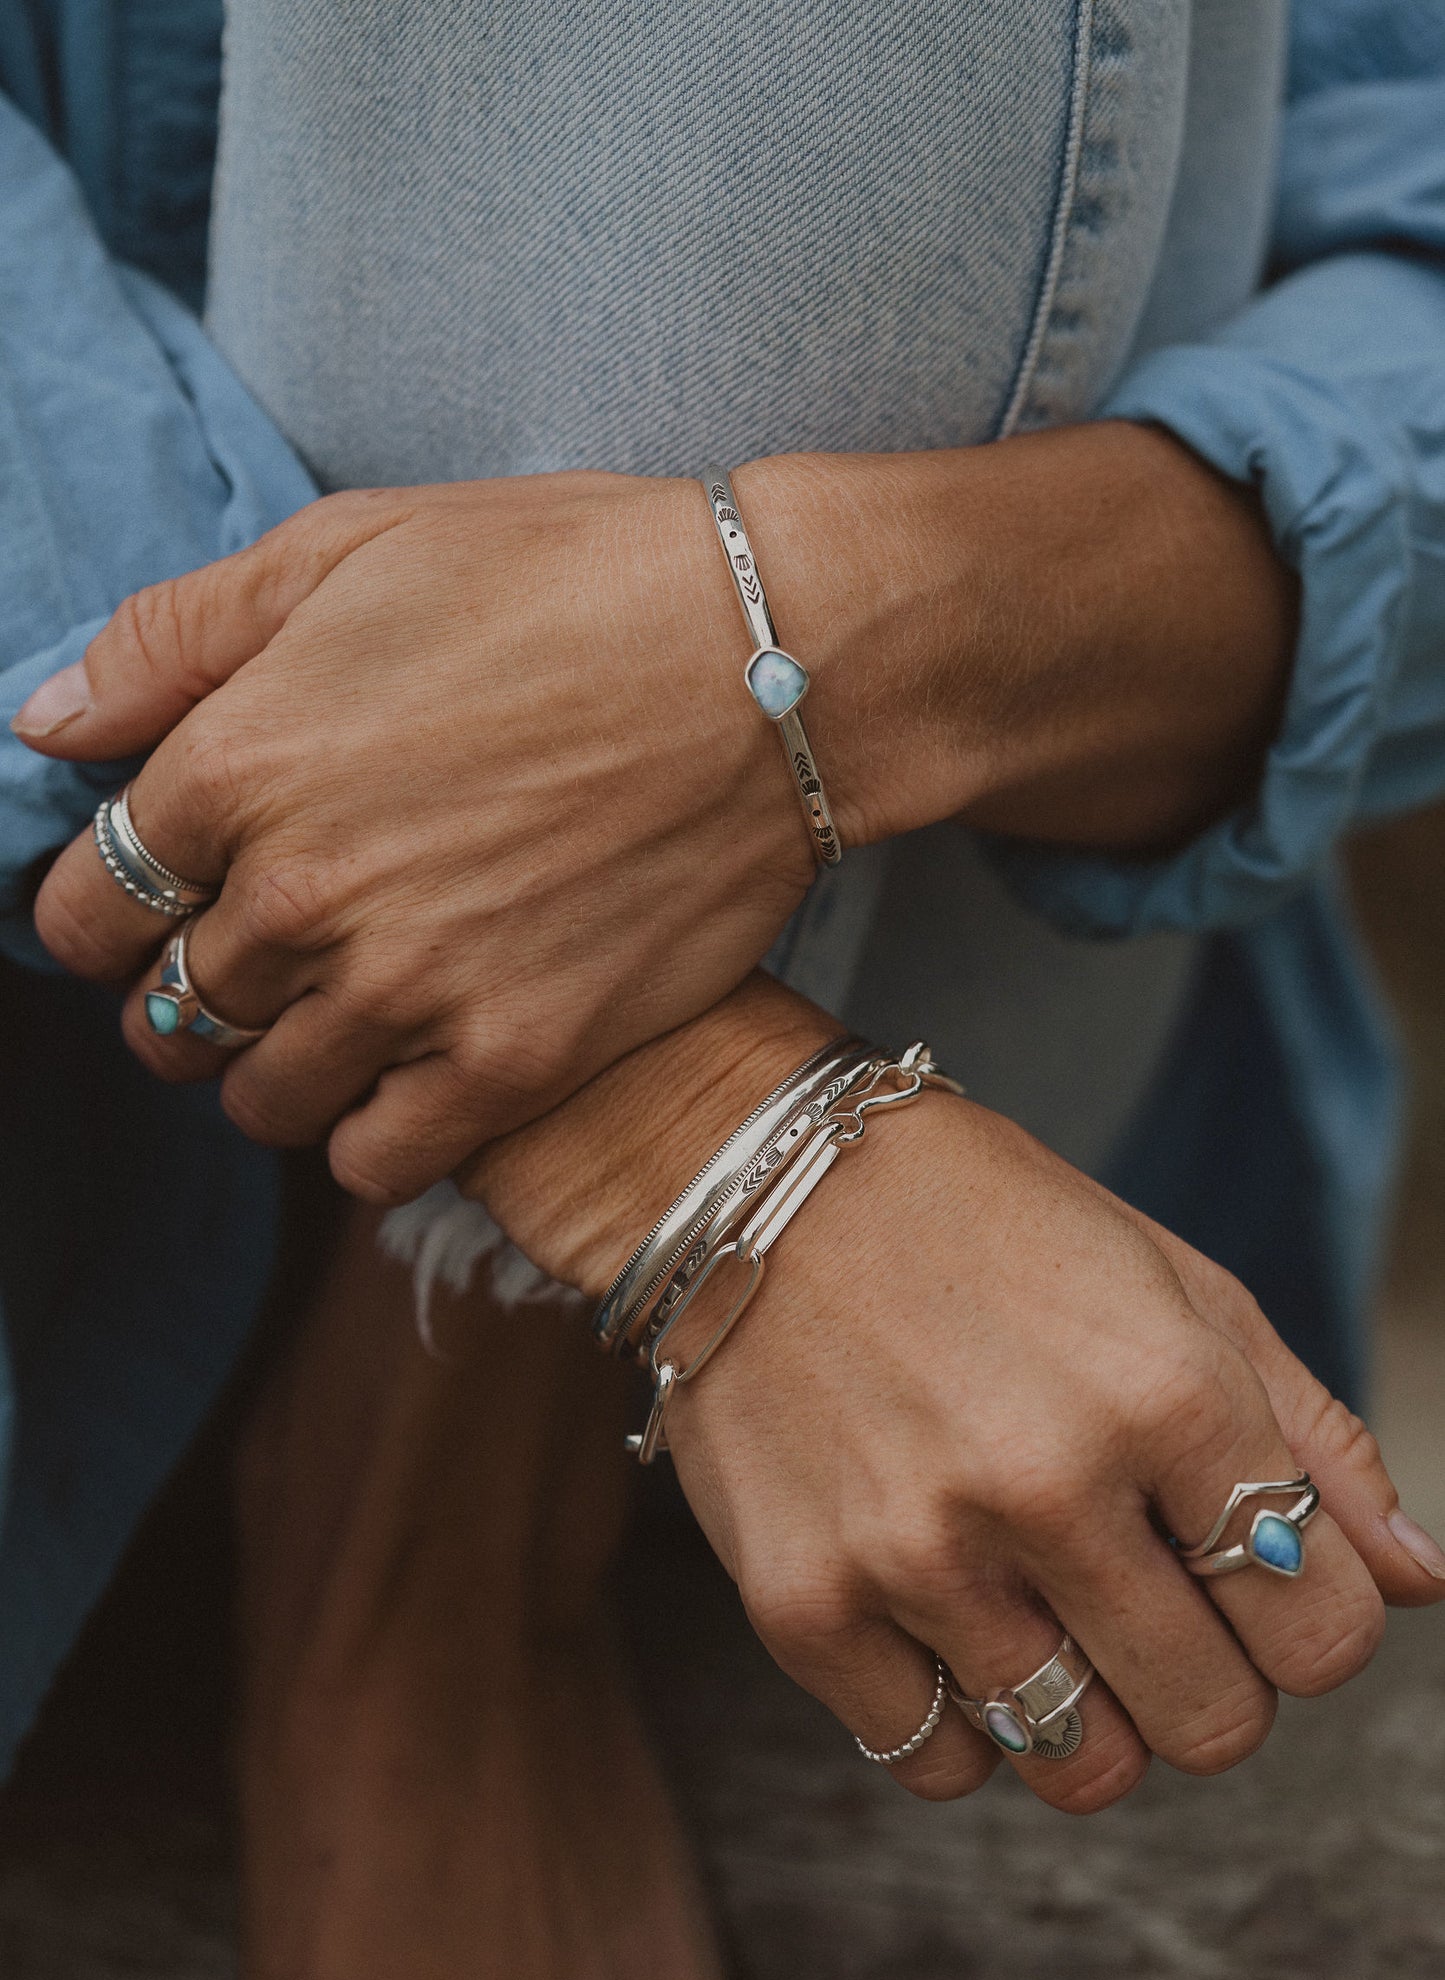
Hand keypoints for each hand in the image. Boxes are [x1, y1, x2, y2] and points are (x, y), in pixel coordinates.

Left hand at [20, 474, 815, 1199]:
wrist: (777, 664)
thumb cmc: (568, 578)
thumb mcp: (352, 547)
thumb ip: (176, 639)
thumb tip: (48, 722)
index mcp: (241, 764)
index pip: (88, 903)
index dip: (102, 913)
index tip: (149, 910)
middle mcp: (303, 896)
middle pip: (171, 1010)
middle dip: (189, 991)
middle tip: (248, 967)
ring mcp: (410, 989)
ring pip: (260, 1098)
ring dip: (271, 1070)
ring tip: (325, 1026)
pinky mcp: (513, 1060)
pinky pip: (373, 1162)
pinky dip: (365, 1137)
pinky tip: (401, 1082)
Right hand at [472, 976, 1444, 1811]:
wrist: (750, 1179)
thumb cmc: (981, 1222)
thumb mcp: (1175, 1286)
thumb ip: (1312, 1439)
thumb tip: (1419, 1581)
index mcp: (1165, 1390)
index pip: (1328, 1632)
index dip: (1315, 1624)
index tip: (1255, 1580)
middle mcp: (1045, 1484)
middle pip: (1213, 1726)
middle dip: (1212, 1687)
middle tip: (1155, 1610)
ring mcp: (915, 1556)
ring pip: (1080, 1768)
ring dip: (1089, 1712)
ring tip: (1046, 1611)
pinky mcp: (802, 1607)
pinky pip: (939, 1762)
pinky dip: (962, 1717)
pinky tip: (946, 1618)